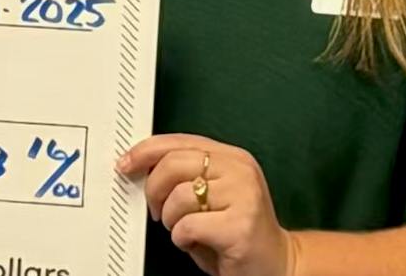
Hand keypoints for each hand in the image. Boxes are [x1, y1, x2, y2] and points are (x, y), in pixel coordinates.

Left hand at [120, 135, 298, 275]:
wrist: (277, 264)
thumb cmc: (237, 231)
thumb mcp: (213, 193)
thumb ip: (185, 174)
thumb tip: (140, 166)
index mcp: (233, 157)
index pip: (179, 141)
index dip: (146, 151)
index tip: (127, 164)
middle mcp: (241, 171)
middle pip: (173, 164)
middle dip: (154, 190)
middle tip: (157, 210)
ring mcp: (244, 197)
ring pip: (178, 197)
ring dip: (170, 219)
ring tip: (184, 229)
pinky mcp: (240, 226)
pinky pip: (188, 225)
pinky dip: (182, 238)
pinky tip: (194, 241)